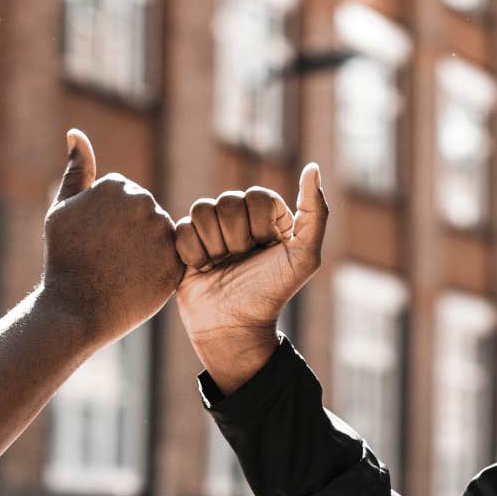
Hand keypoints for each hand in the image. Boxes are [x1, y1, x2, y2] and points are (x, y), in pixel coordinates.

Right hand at [40, 129, 182, 347]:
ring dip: (146, 250)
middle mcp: (145, 202)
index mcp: (118, 186)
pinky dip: (158, 269)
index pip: (125, 198)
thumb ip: (76, 170)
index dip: (108, 223)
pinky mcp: (177, 262)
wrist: (75, 309)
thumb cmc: (64, 258)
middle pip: (145, 214)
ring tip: (121, 269)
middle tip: (108, 258)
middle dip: (130, 234)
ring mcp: (162, 233)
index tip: (94, 239)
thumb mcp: (62, 208)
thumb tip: (76, 133)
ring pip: (160, 236)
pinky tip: (137, 280)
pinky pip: (173, 259)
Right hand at [174, 164, 327, 392]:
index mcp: (268, 214)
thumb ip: (316, 213)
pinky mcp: (187, 242)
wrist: (234, 327)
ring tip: (221, 266)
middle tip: (240, 261)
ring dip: (213, 246)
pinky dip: (192, 254)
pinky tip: (204, 270)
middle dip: (234, 239)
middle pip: (226, 201)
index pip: (256, 195)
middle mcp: (240, 217)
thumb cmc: (271, 294)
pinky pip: (181, 229)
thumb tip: (313, 168)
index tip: (264, 249)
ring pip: (200, 210)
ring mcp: (212, 229)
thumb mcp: (304, 257)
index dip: (257, 226)